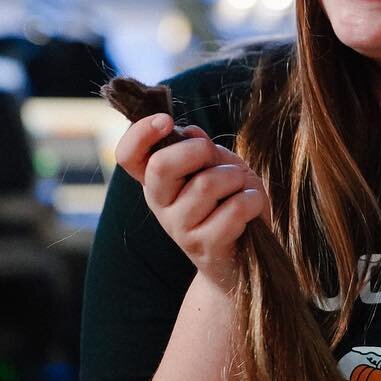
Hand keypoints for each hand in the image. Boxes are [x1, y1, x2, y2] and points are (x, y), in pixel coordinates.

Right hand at [114, 113, 270, 292]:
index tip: (165, 121)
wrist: (244, 260)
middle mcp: (160, 204)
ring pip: (207, 183)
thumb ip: (202, 149)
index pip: (128, 155)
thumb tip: (190, 132)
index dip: (140, 133)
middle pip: (161, 166)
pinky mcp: (205, 246)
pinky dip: (252, 200)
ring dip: (236, 178)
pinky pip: (234, 208)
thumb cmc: (230, 203)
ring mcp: (179, 227)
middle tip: (217, 159)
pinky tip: (252, 207)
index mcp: (158, 180)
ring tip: (242, 189)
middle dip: (198, 150)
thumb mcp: (218, 167)